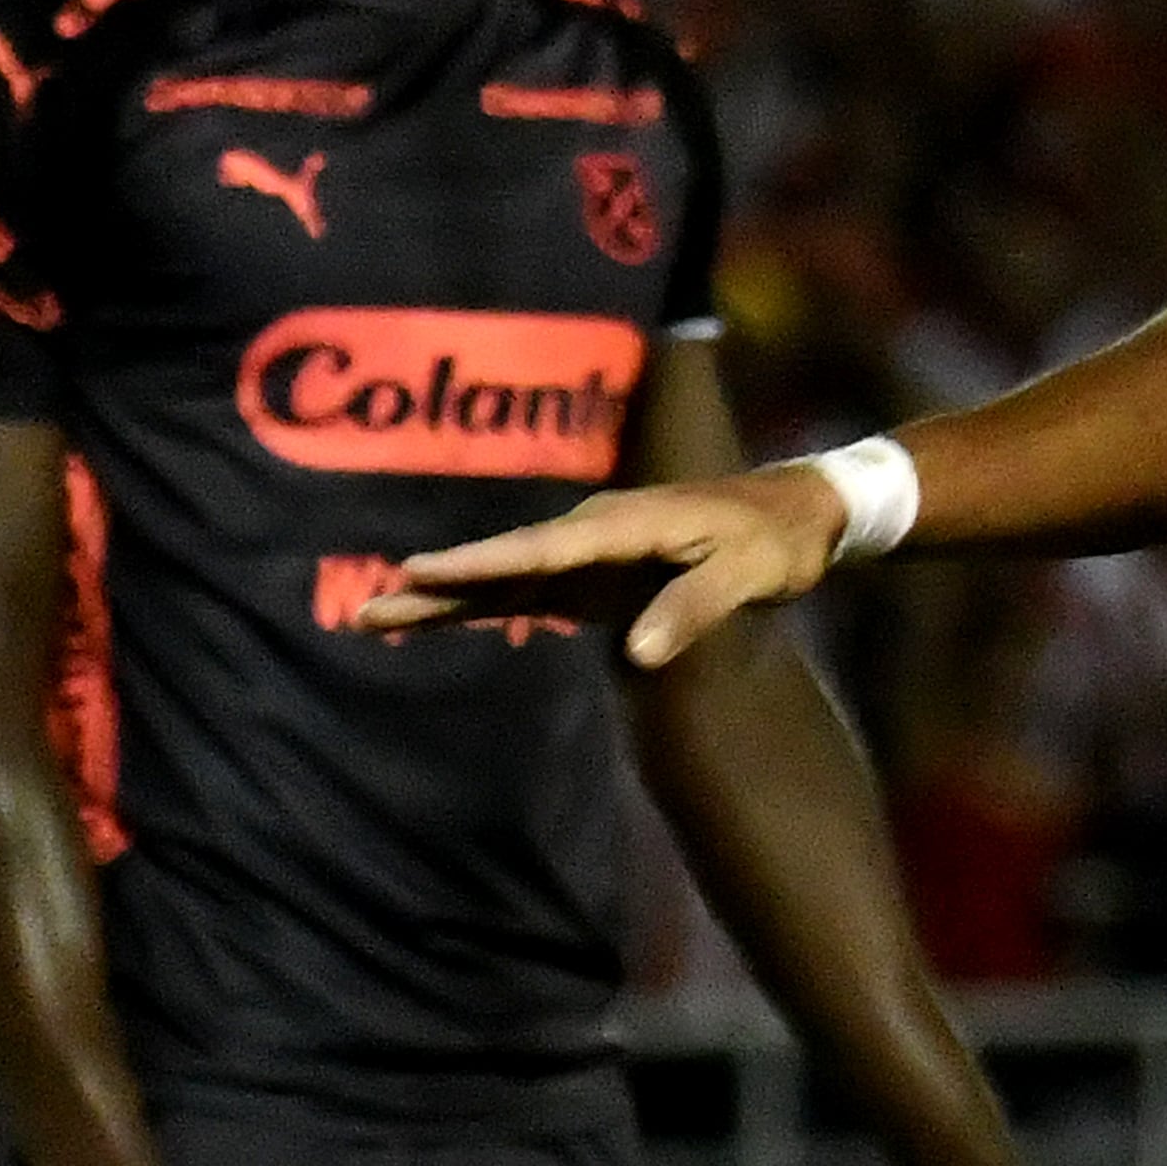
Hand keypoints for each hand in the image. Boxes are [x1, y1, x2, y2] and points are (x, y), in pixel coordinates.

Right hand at [361, 462, 850, 668]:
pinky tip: (442, 621)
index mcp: (627, 525)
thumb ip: (693, 609)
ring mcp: (593, 551)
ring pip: (508, 578)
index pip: (540, 550)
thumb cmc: (777, 541)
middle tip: (365, 608)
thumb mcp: (750, 575)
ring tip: (377, 617)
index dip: (479, 565)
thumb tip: (638, 654)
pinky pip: (532, 590)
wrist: (801, 511)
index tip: (419, 571)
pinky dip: (487, 605)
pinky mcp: (599, 573)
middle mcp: (597, 531)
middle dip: (436, 585)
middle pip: (505, 564)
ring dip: (447, 597)